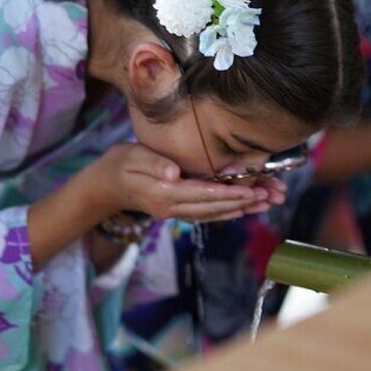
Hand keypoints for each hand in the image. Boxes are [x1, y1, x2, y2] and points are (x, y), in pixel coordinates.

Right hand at [77, 143, 271, 222]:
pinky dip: (226, 211)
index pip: (201, 194)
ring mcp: (174, 212)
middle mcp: (171, 207)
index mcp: (163, 194)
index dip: (227, 193)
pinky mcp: (176, 210)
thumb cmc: (117, 165)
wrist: (102, 186)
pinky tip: (242, 208)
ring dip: (239, 209)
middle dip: (242, 202)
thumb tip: (175, 173)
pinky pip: (206, 213)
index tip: (250, 190)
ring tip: (265, 203)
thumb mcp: (131, 156)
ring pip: (213, 213)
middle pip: (213, 207)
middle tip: (268, 196)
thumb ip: (154, 163)